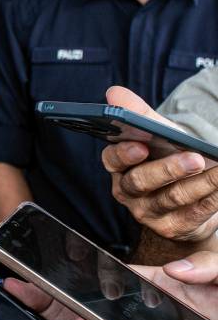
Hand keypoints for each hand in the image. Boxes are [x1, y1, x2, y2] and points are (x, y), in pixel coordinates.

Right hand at [103, 86, 217, 241]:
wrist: (188, 195)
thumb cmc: (168, 157)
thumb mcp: (157, 136)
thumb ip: (139, 115)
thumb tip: (114, 92)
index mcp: (119, 167)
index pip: (113, 160)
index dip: (124, 154)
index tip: (141, 145)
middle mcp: (128, 191)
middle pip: (141, 181)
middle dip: (168, 169)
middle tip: (195, 158)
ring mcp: (148, 212)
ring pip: (172, 198)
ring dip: (199, 183)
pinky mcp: (172, 227)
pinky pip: (193, 214)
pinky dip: (212, 199)